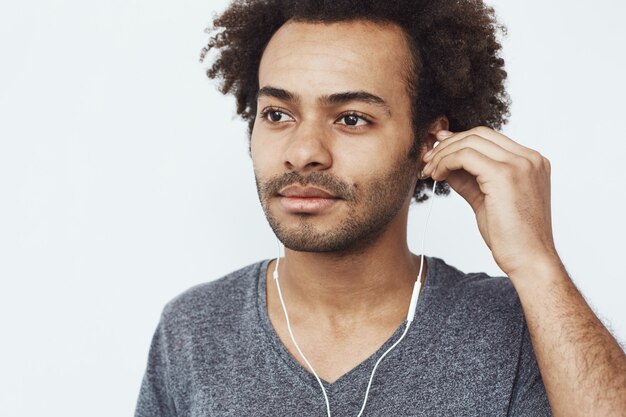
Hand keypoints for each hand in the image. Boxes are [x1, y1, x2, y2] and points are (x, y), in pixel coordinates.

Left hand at [422, 126, 558, 275]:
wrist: (529, 260)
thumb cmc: (512, 237)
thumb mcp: (487, 199)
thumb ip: (470, 179)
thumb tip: (446, 165)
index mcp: (532, 162)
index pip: (490, 138)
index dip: (460, 141)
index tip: (438, 151)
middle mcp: (529, 158)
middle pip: (479, 134)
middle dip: (448, 145)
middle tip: (428, 161)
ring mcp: (520, 164)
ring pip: (470, 142)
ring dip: (443, 154)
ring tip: (430, 171)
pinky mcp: (505, 174)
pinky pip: (465, 156)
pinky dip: (446, 162)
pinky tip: (437, 176)